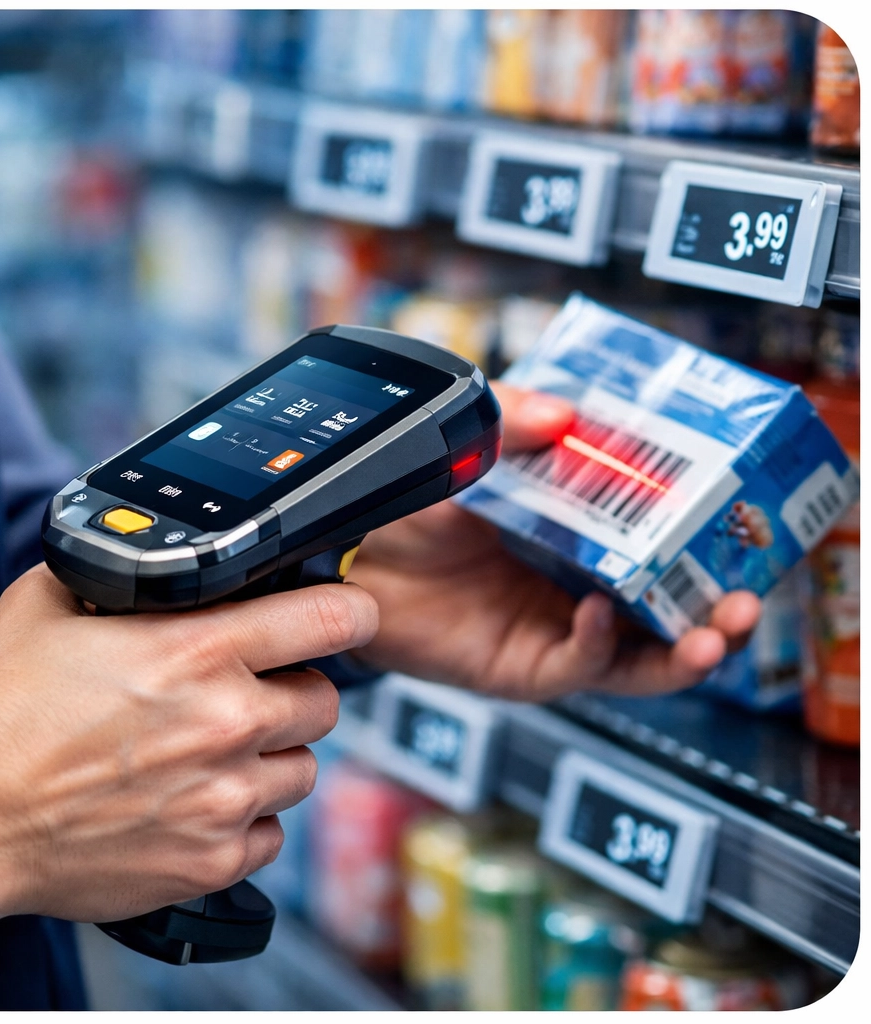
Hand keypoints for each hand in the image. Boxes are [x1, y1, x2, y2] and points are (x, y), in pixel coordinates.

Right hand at [0, 564, 377, 922]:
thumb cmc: (2, 712)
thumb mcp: (50, 605)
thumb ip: (125, 574)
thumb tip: (162, 561)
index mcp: (197, 651)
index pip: (327, 617)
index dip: (352, 608)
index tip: (352, 610)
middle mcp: (226, 723)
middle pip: (326, 698)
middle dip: (294, 690)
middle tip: (248, 693)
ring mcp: (225, 798)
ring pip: (306, 767)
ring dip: (273, 755)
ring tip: (218, 753)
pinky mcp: (213, 860)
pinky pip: (274, 833)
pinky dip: (249, 816)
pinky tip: (202, 802)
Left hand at [348, 381, 760, 701]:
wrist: (341, 551)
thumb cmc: (405, 502)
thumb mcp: (470, 444)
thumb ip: (515, 419)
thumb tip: (569, 413)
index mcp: (571, 538)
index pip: (654, 548)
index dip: (699, 544)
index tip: (735, 526)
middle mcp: (569, 589)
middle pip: (663, 615)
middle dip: (713, 611)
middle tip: (746, 594)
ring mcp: (546, 632)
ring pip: (635, 658)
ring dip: (682, 649)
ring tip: (716, 630)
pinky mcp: (515, 667)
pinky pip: (571, 667)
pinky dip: (595, 645)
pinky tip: (599, 612)